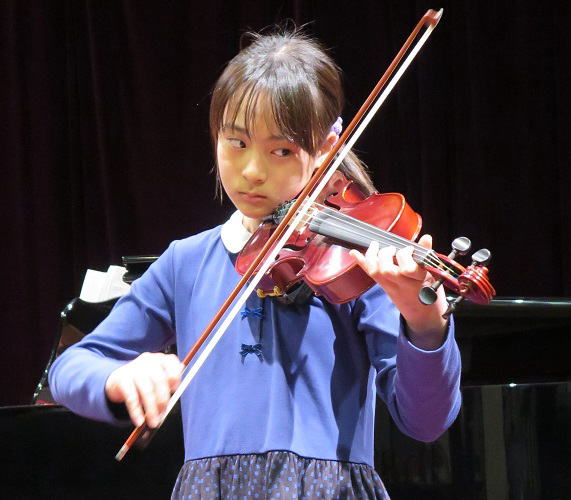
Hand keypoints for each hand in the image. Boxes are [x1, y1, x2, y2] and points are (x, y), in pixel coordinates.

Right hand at [105, 352, 183, 427]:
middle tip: (163, 413)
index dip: (175, 376)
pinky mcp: (122, 379)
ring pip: (146, 390)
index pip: (171, 362)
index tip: (175, 390)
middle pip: (159, 379)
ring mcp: (134, 369)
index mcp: (159, 359)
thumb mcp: (156, 378)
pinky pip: (132, 398)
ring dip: (151, 409)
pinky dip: (136, 412)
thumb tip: (175, 393)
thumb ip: (168, 383)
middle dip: (163, 399)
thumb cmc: (144, 380)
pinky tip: (139, 421)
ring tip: (153, 422)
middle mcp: (147, 361)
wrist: (117, 380)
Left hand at [349, 234, 447, 349]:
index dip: (406, 255)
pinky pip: (370, 275)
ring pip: (376, 272)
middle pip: (387, 270)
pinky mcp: (384, 288)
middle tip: (392, 248)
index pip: (408, 269)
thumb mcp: (433, 274)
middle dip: (386, 255)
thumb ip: (427, 255)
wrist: (422, 315)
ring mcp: (391, 287)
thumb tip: (426, 237)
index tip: (410, 248)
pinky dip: (361, 262)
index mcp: (418, 280)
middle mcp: (402, 285)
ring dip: (372, 256)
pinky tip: (353, 252)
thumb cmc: (430, 290)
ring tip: (377, 246)